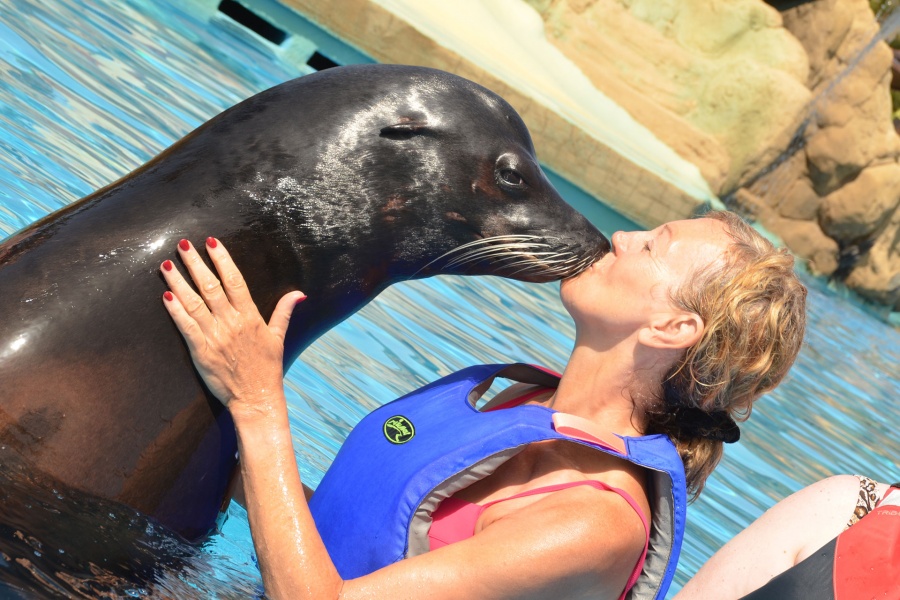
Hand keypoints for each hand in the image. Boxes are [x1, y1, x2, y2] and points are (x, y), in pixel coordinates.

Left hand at [160, 237, 304, 418]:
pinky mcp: (202, 352)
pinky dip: (176, 310)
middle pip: (211, 286)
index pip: (235, 281)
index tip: (212, 242)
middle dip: (195, 263)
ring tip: (166, 265)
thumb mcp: (278, 337)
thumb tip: (299, 294)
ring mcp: (216, 337)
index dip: (223, 260)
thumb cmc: (267, 367)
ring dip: (179, 282)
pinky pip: (187, 327)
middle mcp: (233, 323)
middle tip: (182, 245)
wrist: (257, 398)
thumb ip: (284, 312)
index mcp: (251, 316)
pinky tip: (166, 295)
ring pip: (195, 303)